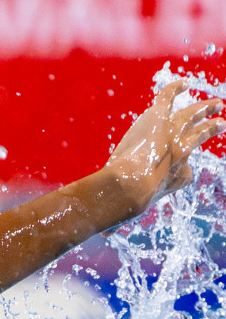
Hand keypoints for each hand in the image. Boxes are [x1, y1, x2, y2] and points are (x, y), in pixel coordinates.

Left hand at [105, 80, 224, 215]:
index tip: (182, 175)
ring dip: (204, 108)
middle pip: (200, 137)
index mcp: (178, 178)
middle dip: (211, 129)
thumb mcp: (126, 215)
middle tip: (221, 123)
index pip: (186, 174)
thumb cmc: (127, 204)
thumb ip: (116, 224)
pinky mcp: (158, 118)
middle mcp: (181, 153)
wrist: (132, 185)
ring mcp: (171, 134)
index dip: (182, 175)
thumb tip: (105, 236)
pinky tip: (182, 83)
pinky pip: (169, 98)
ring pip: (192, 115)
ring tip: (217, 104)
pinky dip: (175, 89)